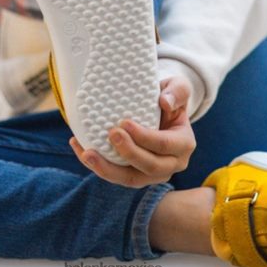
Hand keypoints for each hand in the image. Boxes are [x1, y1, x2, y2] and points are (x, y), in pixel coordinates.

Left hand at [69, 76, 196, 187]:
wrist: (159, 111)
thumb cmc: (168, 98)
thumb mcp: (177, 87)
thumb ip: (177, 91)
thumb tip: (165, 102)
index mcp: (184, 144)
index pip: (164, 145)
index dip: (144, 137)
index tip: (124, 123)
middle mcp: (172, 164)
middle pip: (150, 167)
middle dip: (128, 153)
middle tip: (111, 134)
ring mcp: (152, 174)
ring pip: (130, 179)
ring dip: (107, 169)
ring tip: (87, 153)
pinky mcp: (135, 176)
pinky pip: (116, 175)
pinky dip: (98, 165)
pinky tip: (81, 150)